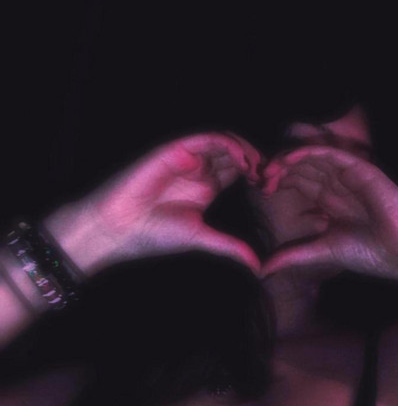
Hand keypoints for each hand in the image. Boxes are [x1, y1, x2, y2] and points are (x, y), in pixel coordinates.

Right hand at [52, 132, 263, 275]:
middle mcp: (200, 169)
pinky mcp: (176, 149)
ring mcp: (189, 157)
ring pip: (225, 141)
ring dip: (246, 150)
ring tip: (257, 168)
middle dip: (257, 160)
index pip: (240, 170)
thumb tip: (258, 267)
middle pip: (237, 153)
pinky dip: (227, 144)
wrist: (118, 228)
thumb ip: (230, 247)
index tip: (271, 189)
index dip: (258, 175)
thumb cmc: (154, 235)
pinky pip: (207, 138)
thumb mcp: (202, 239)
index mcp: (207, 186)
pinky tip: (241, 160)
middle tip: (270, 176)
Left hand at [260, 146, 397, 282]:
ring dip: (290, 159)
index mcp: (330, 202)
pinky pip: (331, 154)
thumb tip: (261, 271)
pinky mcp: (360, 169)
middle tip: (260, 176)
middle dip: (280, 169)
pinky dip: (309, 152)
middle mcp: (337, 186)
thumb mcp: (322, 252)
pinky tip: (290, 158)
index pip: (299, 182)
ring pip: (313, 158)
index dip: (279, 181)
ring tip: (271, 168)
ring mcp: (349, 176)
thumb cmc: (370, 253)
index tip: (260, 188)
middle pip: (303, 168)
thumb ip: (293, 256)